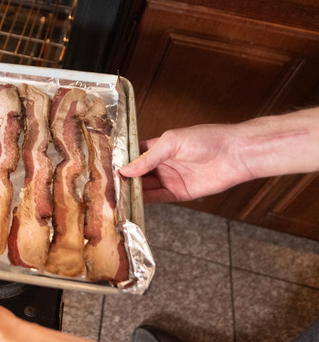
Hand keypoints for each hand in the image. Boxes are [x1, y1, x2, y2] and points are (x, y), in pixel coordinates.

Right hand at [119, 124, 251, 202]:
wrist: (236, 154)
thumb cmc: (207, 139)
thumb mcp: (172, 142)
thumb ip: (148, 157)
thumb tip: (126, 170)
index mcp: (159, 147)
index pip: (134, 155)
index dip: (121, 162)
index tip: (106, 169)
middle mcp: (162, 164)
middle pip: (137, 174)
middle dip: (124, 180)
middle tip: (106, 186)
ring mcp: (170, 179)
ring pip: (145, 188)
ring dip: (132, 192)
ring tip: (115, 196)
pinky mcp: (179, 193)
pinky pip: (158, 198)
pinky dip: (146, 201)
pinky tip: (133, 202)